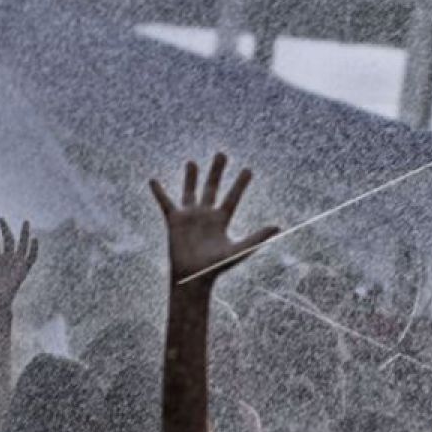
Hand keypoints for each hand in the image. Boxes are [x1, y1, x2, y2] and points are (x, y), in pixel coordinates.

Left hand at [0, 219, 39, 311]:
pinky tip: (34, 239)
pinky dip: (34, 249)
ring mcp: (16, 264)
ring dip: (24, 234)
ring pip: (22, 245)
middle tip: (1, 218)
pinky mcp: (24, 270)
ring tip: (26, 222)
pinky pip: (32, 258)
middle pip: (8, 240)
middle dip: (5, 229)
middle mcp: (6, 259)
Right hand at [150, 154, 278, 287]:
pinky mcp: (174, 220)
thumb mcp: (238, 250)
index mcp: (221, 220)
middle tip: (221, 154)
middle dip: (217, 171)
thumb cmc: (215, 267)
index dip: (240, 184)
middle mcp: (206, 215)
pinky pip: (165, 202)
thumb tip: (278, 227)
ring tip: (192, 162)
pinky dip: (159, 192)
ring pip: (190, 191)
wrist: (193, 277)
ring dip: (191, 177)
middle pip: (212, 188)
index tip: (248, 170)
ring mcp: (190, 216)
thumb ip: (257, 238)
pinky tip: (153, 180)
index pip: (232, 197)